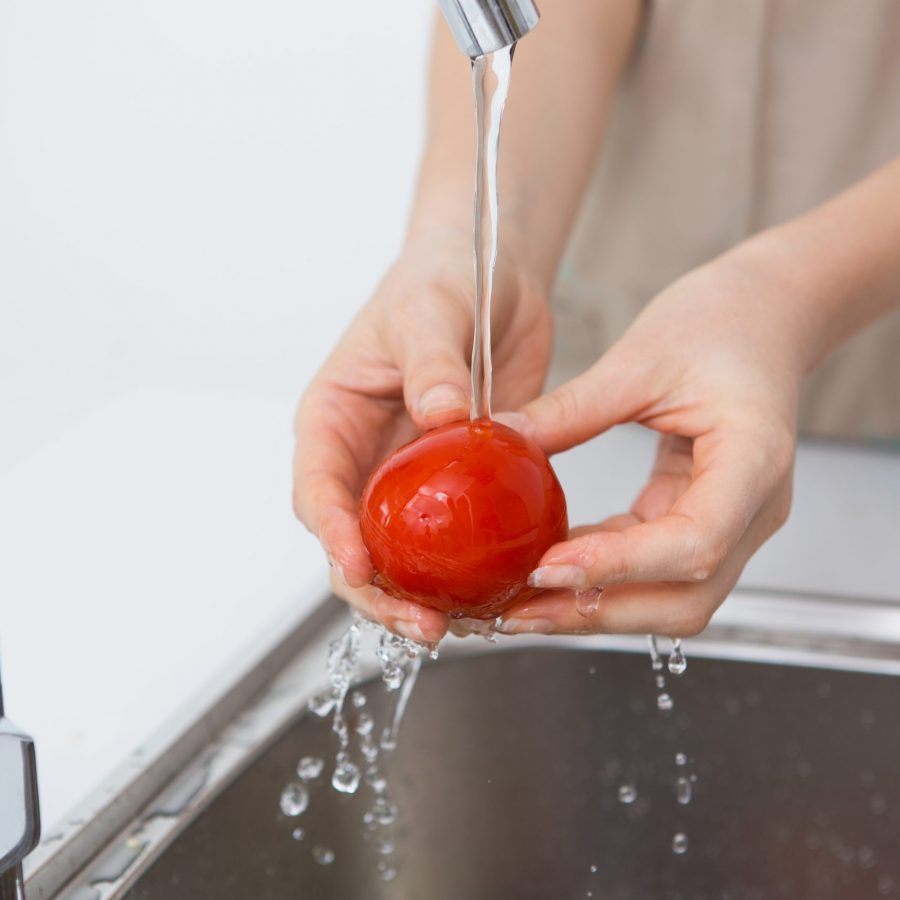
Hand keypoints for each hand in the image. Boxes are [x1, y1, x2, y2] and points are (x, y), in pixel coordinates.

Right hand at [293, 230, 551, 643]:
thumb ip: (431, 361)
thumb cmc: (439, 281)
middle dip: (379, 591)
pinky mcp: (454, 484)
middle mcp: (363, 459)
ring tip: (464, 624)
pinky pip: (454, 538)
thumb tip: (439, 415)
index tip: (360, 567)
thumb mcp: (429, 312)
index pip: (317, 489)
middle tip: (423, 624)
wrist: (490, 276)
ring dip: (423, 595)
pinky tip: (496, 594)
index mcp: (333, 420)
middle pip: (353, 542)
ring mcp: (407, 477)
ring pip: (401, 554)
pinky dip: (467, 571)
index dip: (332, 535)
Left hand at [497, 250, 801, 636]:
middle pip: (684, 598)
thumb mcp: (639, 359)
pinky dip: (602, 575)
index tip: (547, 569)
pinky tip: (549, 569)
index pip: (694, 542)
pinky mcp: (702, 518)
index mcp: (754, 460)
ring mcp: (733, 521)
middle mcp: (753, 508)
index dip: (618, 566)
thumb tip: (502, 444)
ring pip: (670, 598)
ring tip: (522, 604)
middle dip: (598, 612)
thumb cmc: (721, 322)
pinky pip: (653, 567)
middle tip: (519, 611)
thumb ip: (572, 410)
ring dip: (595, 606)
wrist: (763, 316)